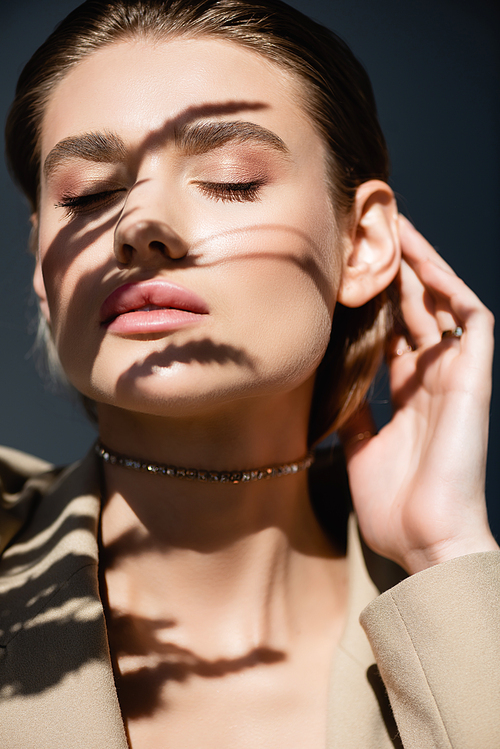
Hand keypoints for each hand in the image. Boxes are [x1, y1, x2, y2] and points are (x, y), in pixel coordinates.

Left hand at [341, 216, 497, 573]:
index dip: (377, 304)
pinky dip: (451, 290)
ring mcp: (456, 378)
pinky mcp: (474, 380)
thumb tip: (336, 386)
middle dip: (396, 274)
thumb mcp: (362, 447)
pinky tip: (425, 262)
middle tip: (370, 237)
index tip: (348, 277)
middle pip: (417, 312)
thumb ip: (356, 411)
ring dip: (423, 268)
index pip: (395, 335)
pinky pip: (471, 322)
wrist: (425, 540)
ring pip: (444, 306)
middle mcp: (434, 380)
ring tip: (397, 230)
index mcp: (410, 396)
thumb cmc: (396, 505)